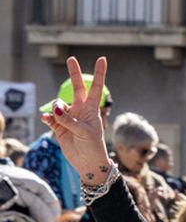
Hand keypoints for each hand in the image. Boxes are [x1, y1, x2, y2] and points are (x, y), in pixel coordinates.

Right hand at [38, 56, 114, 184]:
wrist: (87, 162)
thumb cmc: (93, 147)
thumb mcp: (85, 132)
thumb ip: (70, 120)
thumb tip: (56, 109)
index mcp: (92, 109)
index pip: (95, 88)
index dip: (99, 74)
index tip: (102, 59)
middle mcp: (80, 110)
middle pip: (76, 88)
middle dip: (74, 73)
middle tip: (71, 59)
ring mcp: (69, 117)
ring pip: (58, 105)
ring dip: (57, 109)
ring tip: (60, 119)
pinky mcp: (58, 126)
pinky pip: (50, 116)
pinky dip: (48, 117)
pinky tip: (47, 119)